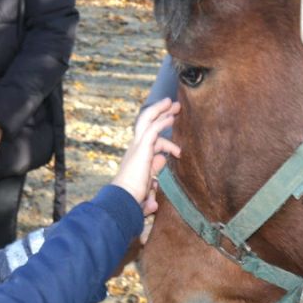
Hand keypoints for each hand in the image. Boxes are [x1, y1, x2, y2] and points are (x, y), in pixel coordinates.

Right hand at [111, 99, 180, 213]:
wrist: (123, 198)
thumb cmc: (131, 199)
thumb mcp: (145, 190)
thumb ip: (151, 185)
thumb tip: (157, 191)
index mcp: (137, 158)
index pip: (151, 144)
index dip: (166, 145)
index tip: (179, 153)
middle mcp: (135, 148)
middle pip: (147, 125)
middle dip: (161, 114)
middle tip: (174, 107)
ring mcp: (137, 146)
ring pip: (148, 120)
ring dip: (161, 111)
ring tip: (174, 104)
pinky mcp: (142, 147)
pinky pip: (153, 129)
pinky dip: (162, 121)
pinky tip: (171, 117)